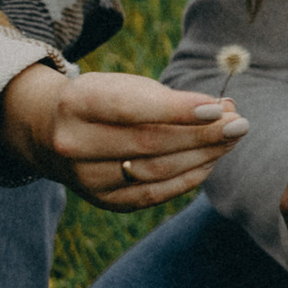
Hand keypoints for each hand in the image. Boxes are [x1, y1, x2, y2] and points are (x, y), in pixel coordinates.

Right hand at [0, 63, 246, 210]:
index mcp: (76, 104)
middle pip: (149, 144)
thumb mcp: (122, 86)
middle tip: (239, 123)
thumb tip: (225, 110)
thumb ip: (170, 98)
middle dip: (202, 134)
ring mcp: (86, 179)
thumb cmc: (99, 101)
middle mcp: (75, 145)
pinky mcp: (103, 201)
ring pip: (156, 171)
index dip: (178, 110)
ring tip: (231, 138)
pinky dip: (188, 177)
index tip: (218, 108)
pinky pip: (154, 194)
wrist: (48, 132)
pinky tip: (211, 160)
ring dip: (202, 155)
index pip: (133, 109)